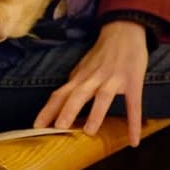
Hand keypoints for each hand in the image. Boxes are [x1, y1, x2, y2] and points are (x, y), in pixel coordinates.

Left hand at [33, 20, 147, 146]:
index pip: (60, 94)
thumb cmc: (103, 53)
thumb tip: (59, 104)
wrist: (124, 30)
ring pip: (103, 96)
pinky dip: (133, 122)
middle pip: (78, 94)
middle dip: (67, 110)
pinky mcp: (132, 81)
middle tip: (58, 127)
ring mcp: (113, 79)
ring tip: (89, 131)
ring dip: (96, 113)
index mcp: (80, 76)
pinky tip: (134, 139)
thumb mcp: (84, 66)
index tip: (36, 126)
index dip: (48, 110)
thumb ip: (74, 84)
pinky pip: (133, 104)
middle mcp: (94, 77)